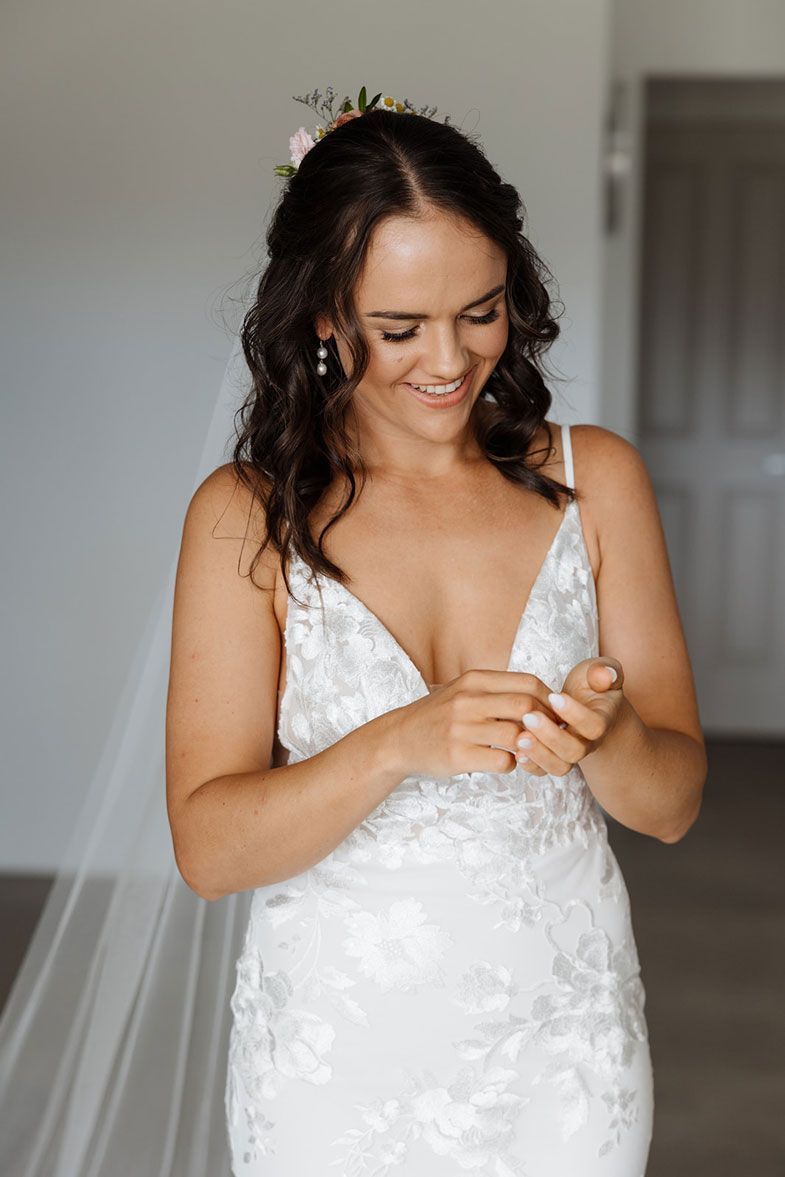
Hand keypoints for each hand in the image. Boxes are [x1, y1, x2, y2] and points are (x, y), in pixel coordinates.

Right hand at [387, 669, 562, 778]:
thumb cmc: (440, 715)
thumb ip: (498, 690)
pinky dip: (512, 764)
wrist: (399, 739)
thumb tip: (544, 698)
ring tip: (525, 750)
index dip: (549, 700)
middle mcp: (468, 700)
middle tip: (548, 735)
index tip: (553, 714)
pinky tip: (504, 762)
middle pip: (526, 706)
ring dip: (529, 746)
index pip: (528, 683)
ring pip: (517, 735)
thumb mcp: (464, 690)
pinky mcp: (458, 756)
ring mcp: (461, 728)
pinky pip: (503, 761)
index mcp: (474, 680)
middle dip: (545, 723)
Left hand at [514, 656, 624, 775]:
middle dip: (551, 736)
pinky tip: (516, 751)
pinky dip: (530, 764)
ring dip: (538, 753)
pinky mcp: (554, 758)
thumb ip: (604, 670)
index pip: (594, 726)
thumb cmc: (593, 685)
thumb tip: (604, 675)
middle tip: (529, 717)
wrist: (590, 705)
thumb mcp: (601, 670)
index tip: (554, 696)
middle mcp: (588, 742)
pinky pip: (544, 771)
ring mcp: (570, 753)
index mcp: (603, 721)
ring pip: (560, 766)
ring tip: (519, 737)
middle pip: (575, 751)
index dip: (575, 714)